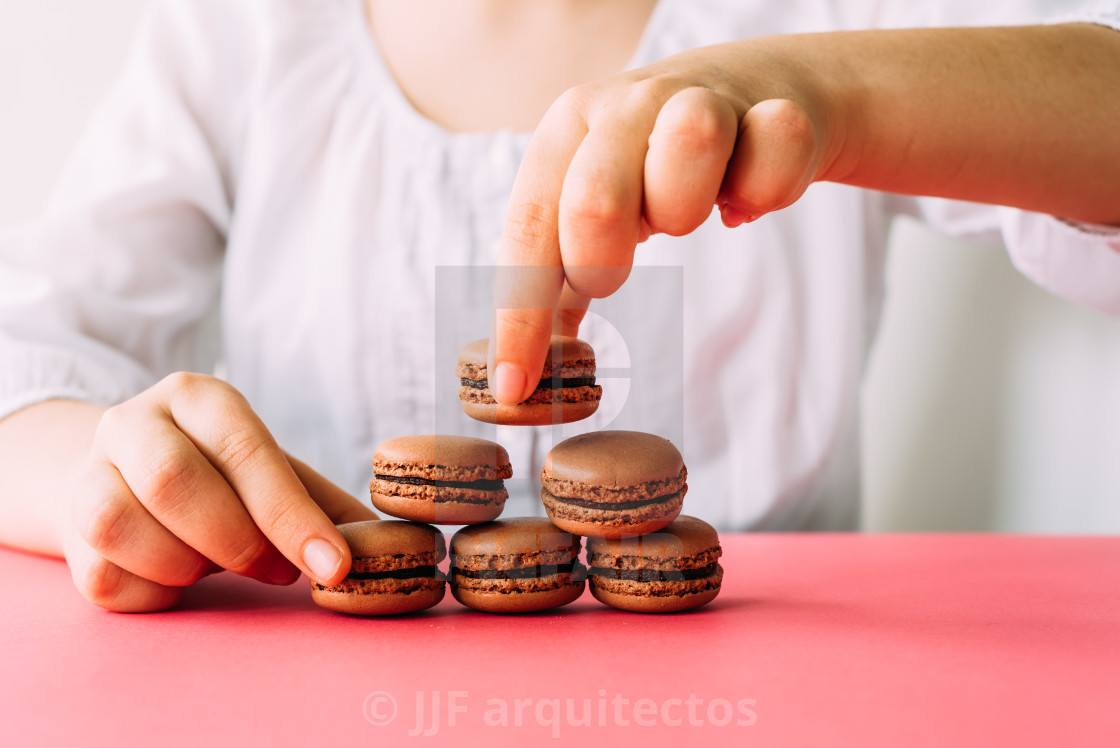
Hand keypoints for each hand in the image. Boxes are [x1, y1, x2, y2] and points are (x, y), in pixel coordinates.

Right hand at [63, 372, 376, 611]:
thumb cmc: (222, 477)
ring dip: (189, 565)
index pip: (246, 452)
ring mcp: (89, 474)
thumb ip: (326, 507)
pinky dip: (158, 592)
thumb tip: (395, 544)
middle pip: (174, 482)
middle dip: (239, 542)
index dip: (291, 516)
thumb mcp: (275, 473)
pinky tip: (180, 576)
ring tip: (220, 565)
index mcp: (199, 397)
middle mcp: (133, 423)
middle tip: (279, 571)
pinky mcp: (69, 532)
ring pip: (123, 527)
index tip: (333, 565)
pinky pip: (108, 576)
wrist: (128, 476)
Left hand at [490, 40, 836, 403]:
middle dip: (602, 262)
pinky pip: (774, 150)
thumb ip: (559, 281)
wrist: (756, 93)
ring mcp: (698, 97)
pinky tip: (747, 195)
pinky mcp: (771, 104)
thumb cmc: (656, 167)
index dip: (519, 315)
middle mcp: (623, 106)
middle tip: (615, 273)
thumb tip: (523, 376)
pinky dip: (764, 189)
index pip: (527, 230)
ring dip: (688, 206)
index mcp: (565, 133)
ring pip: (690, 143)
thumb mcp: (598, 212)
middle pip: (594, 199)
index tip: (514, 386)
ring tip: (692, 211)